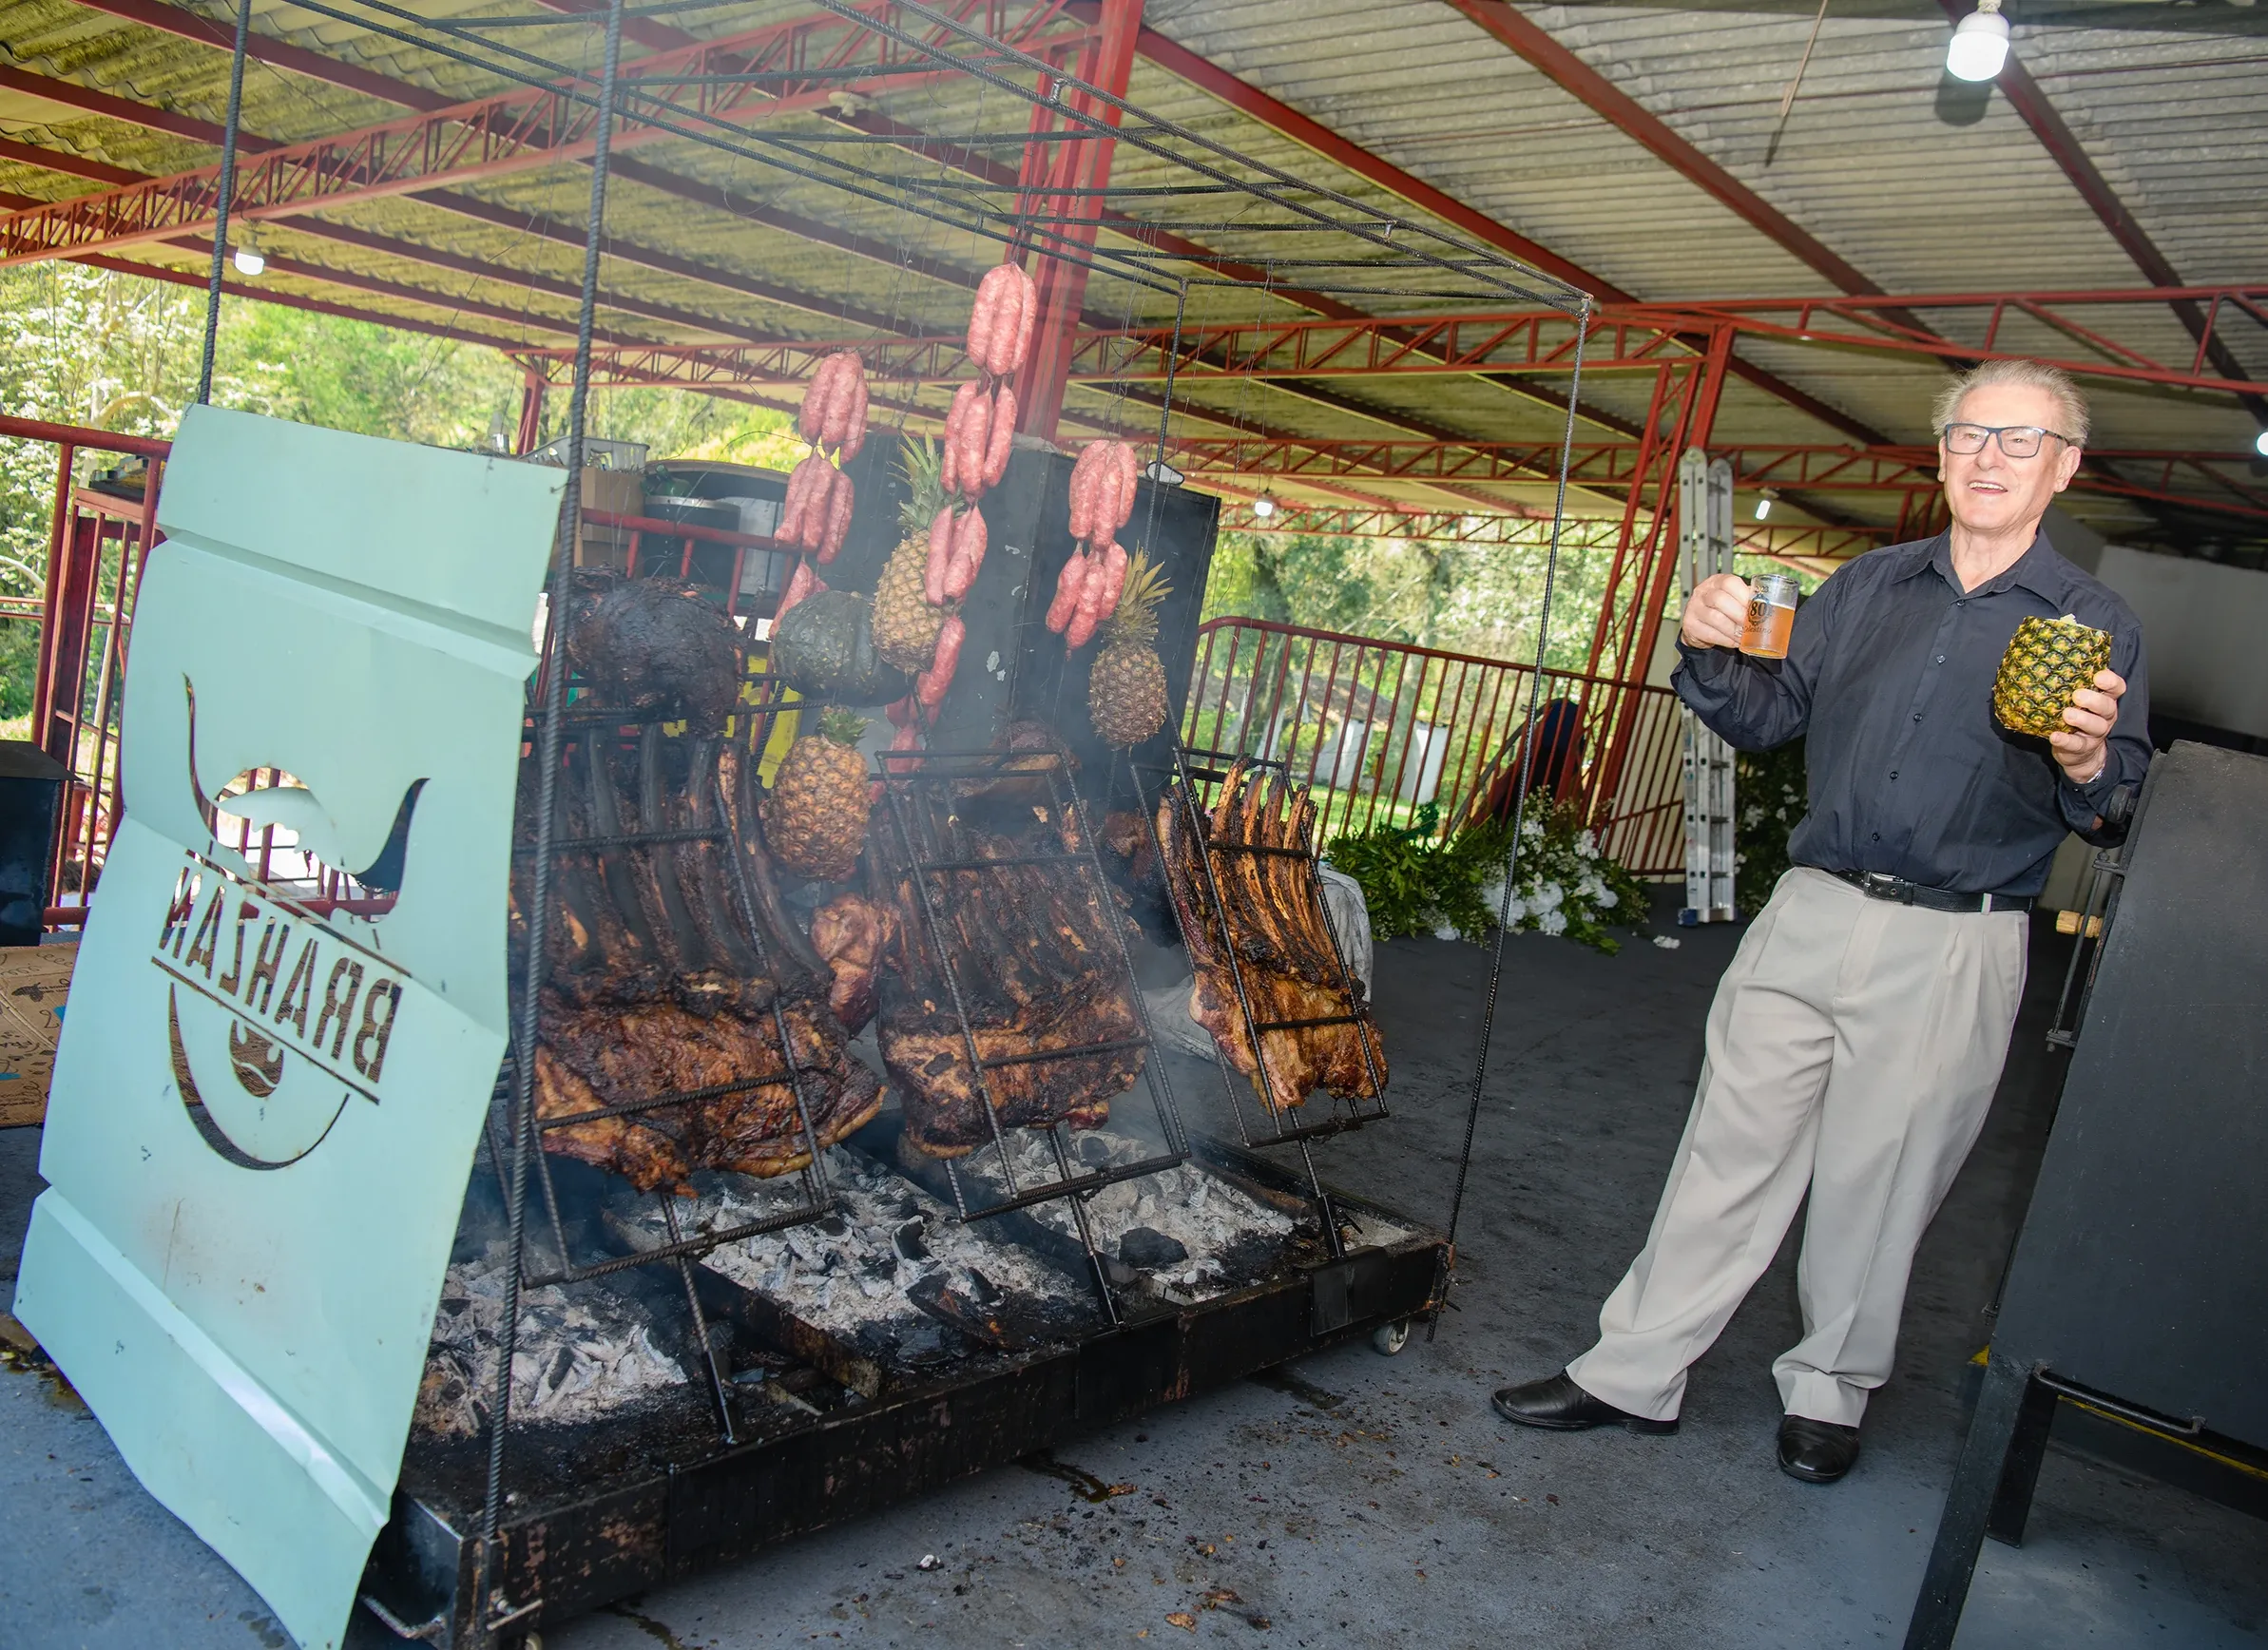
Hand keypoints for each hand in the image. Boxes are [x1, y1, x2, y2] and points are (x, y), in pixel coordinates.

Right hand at [1680, 573, 1751, 649]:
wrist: (1701, 625)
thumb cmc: (1723, 610)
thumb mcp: (1733, 599)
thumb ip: (1748, 599)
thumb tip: (1772, 607)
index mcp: (1716, 581)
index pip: (1729, 582)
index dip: (1743, 595)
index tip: (1754, 608)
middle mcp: (1702, 592)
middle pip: (1720, 600)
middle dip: (1739, 615)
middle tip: (1750, 625)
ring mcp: (1693, 608)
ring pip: (1715, 618)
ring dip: (1732, 630)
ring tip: (1743, 636)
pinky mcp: (1689, 624)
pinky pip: (1709, 633)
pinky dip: (1725, 640)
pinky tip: (1734, 642)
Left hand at [2052, 668, 2124, 783]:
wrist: (2080, 754)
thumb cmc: (2077, 718)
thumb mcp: (2081, 701)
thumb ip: (2075, 684)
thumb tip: (2053, 656)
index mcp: (2105, 700)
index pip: (2116, 688)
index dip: (2111, 681)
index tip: (2098, 676)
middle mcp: (2104, 716)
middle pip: (2107, 706)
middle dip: (2094, 700)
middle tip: (2077, 695)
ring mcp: (2094, 734)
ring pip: (2096, 726)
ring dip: (2082, 719)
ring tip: (2067, 714)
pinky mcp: (2082, 748)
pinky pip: (2076, 744)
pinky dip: (2065, 740)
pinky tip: (2055, 736)